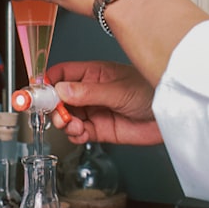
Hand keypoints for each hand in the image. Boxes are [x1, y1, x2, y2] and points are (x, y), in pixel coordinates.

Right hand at [47, 60, 162, 145]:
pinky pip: (78, 132)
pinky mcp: (100, 130)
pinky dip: (74, 134)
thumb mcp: (118, 89)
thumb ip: (88, 92)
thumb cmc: (152, 92)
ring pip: (66, 116)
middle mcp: (91, 91)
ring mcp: (94, 111)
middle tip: (56, 113)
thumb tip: (61, 90)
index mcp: (94, 73)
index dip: (47, 82)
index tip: (38, 93)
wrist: (171, 117)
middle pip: (59, 98)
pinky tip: (81, 132)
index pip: (62, 73)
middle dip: (53, 107)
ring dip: (64, 122)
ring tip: (73, 124)